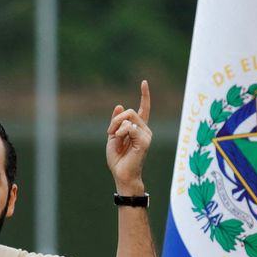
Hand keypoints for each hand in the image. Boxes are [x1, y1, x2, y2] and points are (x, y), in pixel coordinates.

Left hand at [106, 80, 152, 194]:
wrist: (122, 174)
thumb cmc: (118, 159)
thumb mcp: (113, 136)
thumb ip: (117, 122)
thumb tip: (120, 105)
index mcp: (138, 129)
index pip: (144, 109)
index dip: (144, 95)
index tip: (144, 82)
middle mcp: (145, 130)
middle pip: (131, 111)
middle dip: (116, 119)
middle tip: (110, 131)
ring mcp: (146, 135)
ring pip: (130, 117)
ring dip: (117, 125)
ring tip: (114, 138)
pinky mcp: (144, 140)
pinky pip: (129, 126)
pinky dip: (120, 131)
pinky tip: (119, 139)